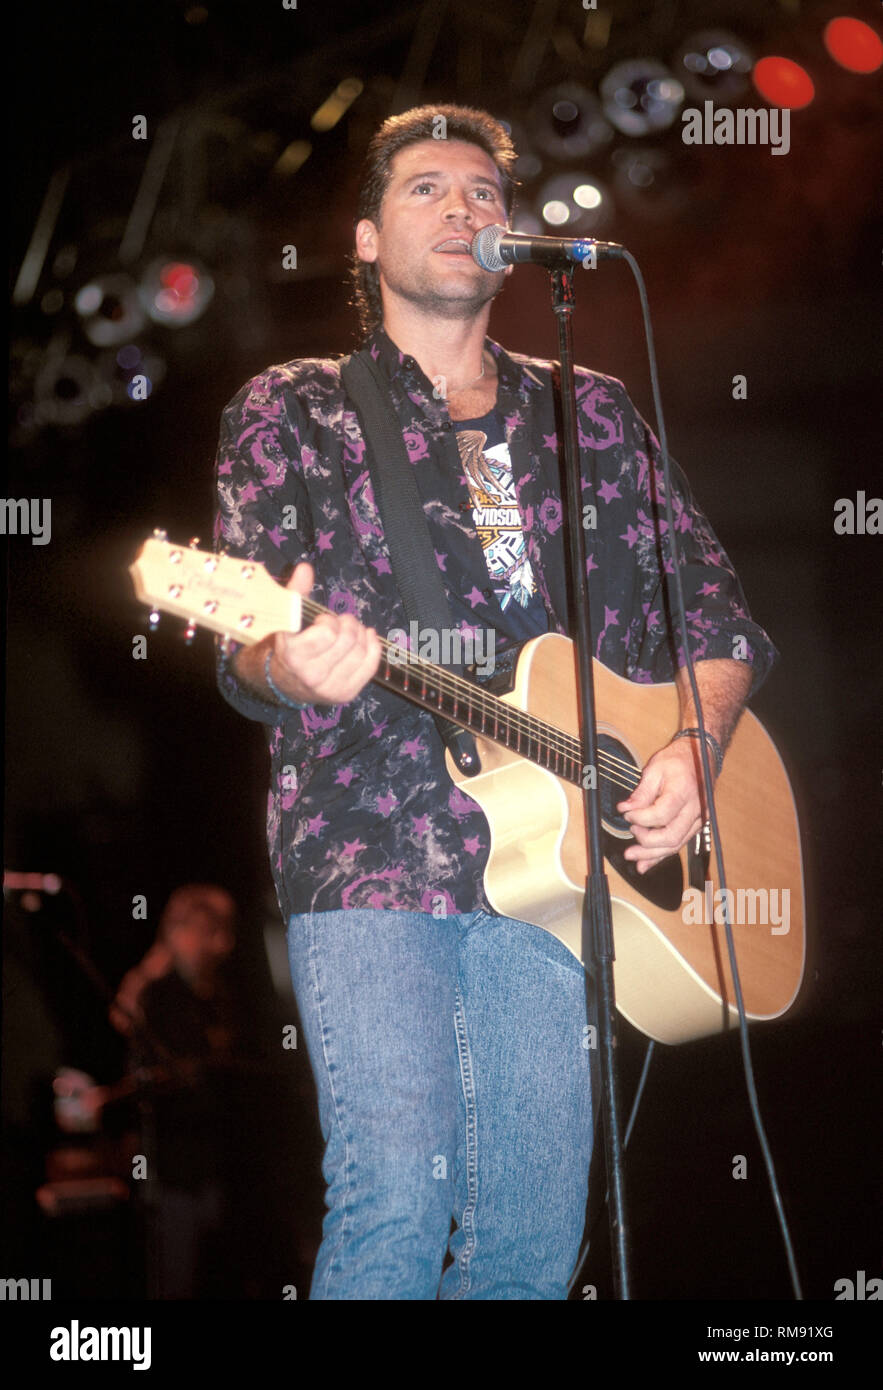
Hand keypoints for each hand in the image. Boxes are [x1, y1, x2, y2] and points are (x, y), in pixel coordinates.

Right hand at [271, 563, 382, 704]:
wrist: (286, 683)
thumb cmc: (290, 646)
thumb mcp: (288, 620)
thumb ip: (295, 593)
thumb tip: (305, 568)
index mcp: (294, 656)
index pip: (327, 632)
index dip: (329, 621)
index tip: (323, 621)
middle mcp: (311, 675)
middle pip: (347, 640)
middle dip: (348, 624)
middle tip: (342, 622)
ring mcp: (330, 688)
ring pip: (360, 651)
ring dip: (361, 634)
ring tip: (353, 630)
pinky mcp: (345, 693)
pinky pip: (370, 666)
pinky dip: (374, 647)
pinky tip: (368, 637)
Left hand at [617, 739, 709, 873]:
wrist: (702, 758)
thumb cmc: (678, 761)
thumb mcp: (656, 768)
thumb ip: (641, 792)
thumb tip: (626, 809)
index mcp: (684, 791)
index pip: (662, 814)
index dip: (641, 818)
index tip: (626, 813)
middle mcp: (695, 809)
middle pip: (671, 835)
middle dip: (646, 841)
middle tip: (630, 832)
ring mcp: (698, 820)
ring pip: (676, 844)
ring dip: (652, 854)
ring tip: (632, 856)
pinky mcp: (695, 826)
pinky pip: (679, 844)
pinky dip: (661, 855)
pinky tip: (646, 863)